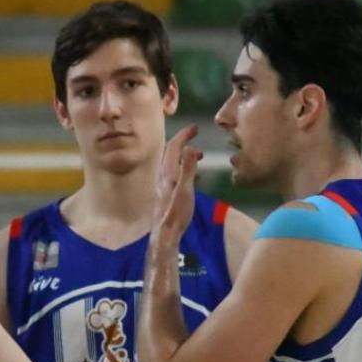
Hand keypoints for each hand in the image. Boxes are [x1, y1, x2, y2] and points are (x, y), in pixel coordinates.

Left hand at [152, 124, 202, 244]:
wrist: (165, 234)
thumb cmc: (176, 213)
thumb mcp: (185, 190)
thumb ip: (187, 168)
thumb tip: (189, 147)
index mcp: (167, 172)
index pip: (173, 147)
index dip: (183, 135)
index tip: (195, 127)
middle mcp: (163, 176)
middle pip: (171, 153)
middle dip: (183, 142)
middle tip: (195, 135)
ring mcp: (163, 185)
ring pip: (173, 164)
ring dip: (184, 156)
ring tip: (199, 155)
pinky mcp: (166, 194)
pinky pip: (175, 174)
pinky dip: (184, 168)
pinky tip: (193, 176)